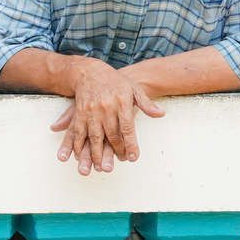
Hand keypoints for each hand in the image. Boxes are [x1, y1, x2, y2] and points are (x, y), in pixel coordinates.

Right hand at [50, 58, 164, 175]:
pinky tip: (80, 156)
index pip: (127, 127)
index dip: (131, 144)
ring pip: (94, 136)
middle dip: (115, 152)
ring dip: (96, 154)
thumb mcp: (134, 89)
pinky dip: (79, 146)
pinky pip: (79, 132)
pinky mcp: (79, 113)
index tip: (134, 157)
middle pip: (111, 134)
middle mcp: (106, 107)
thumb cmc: (116, 82)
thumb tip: (161, 114)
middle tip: (118, 164)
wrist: (90, 72)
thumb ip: (147, 104)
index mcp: (121, 102)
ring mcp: (91, 111)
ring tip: (100, 167)